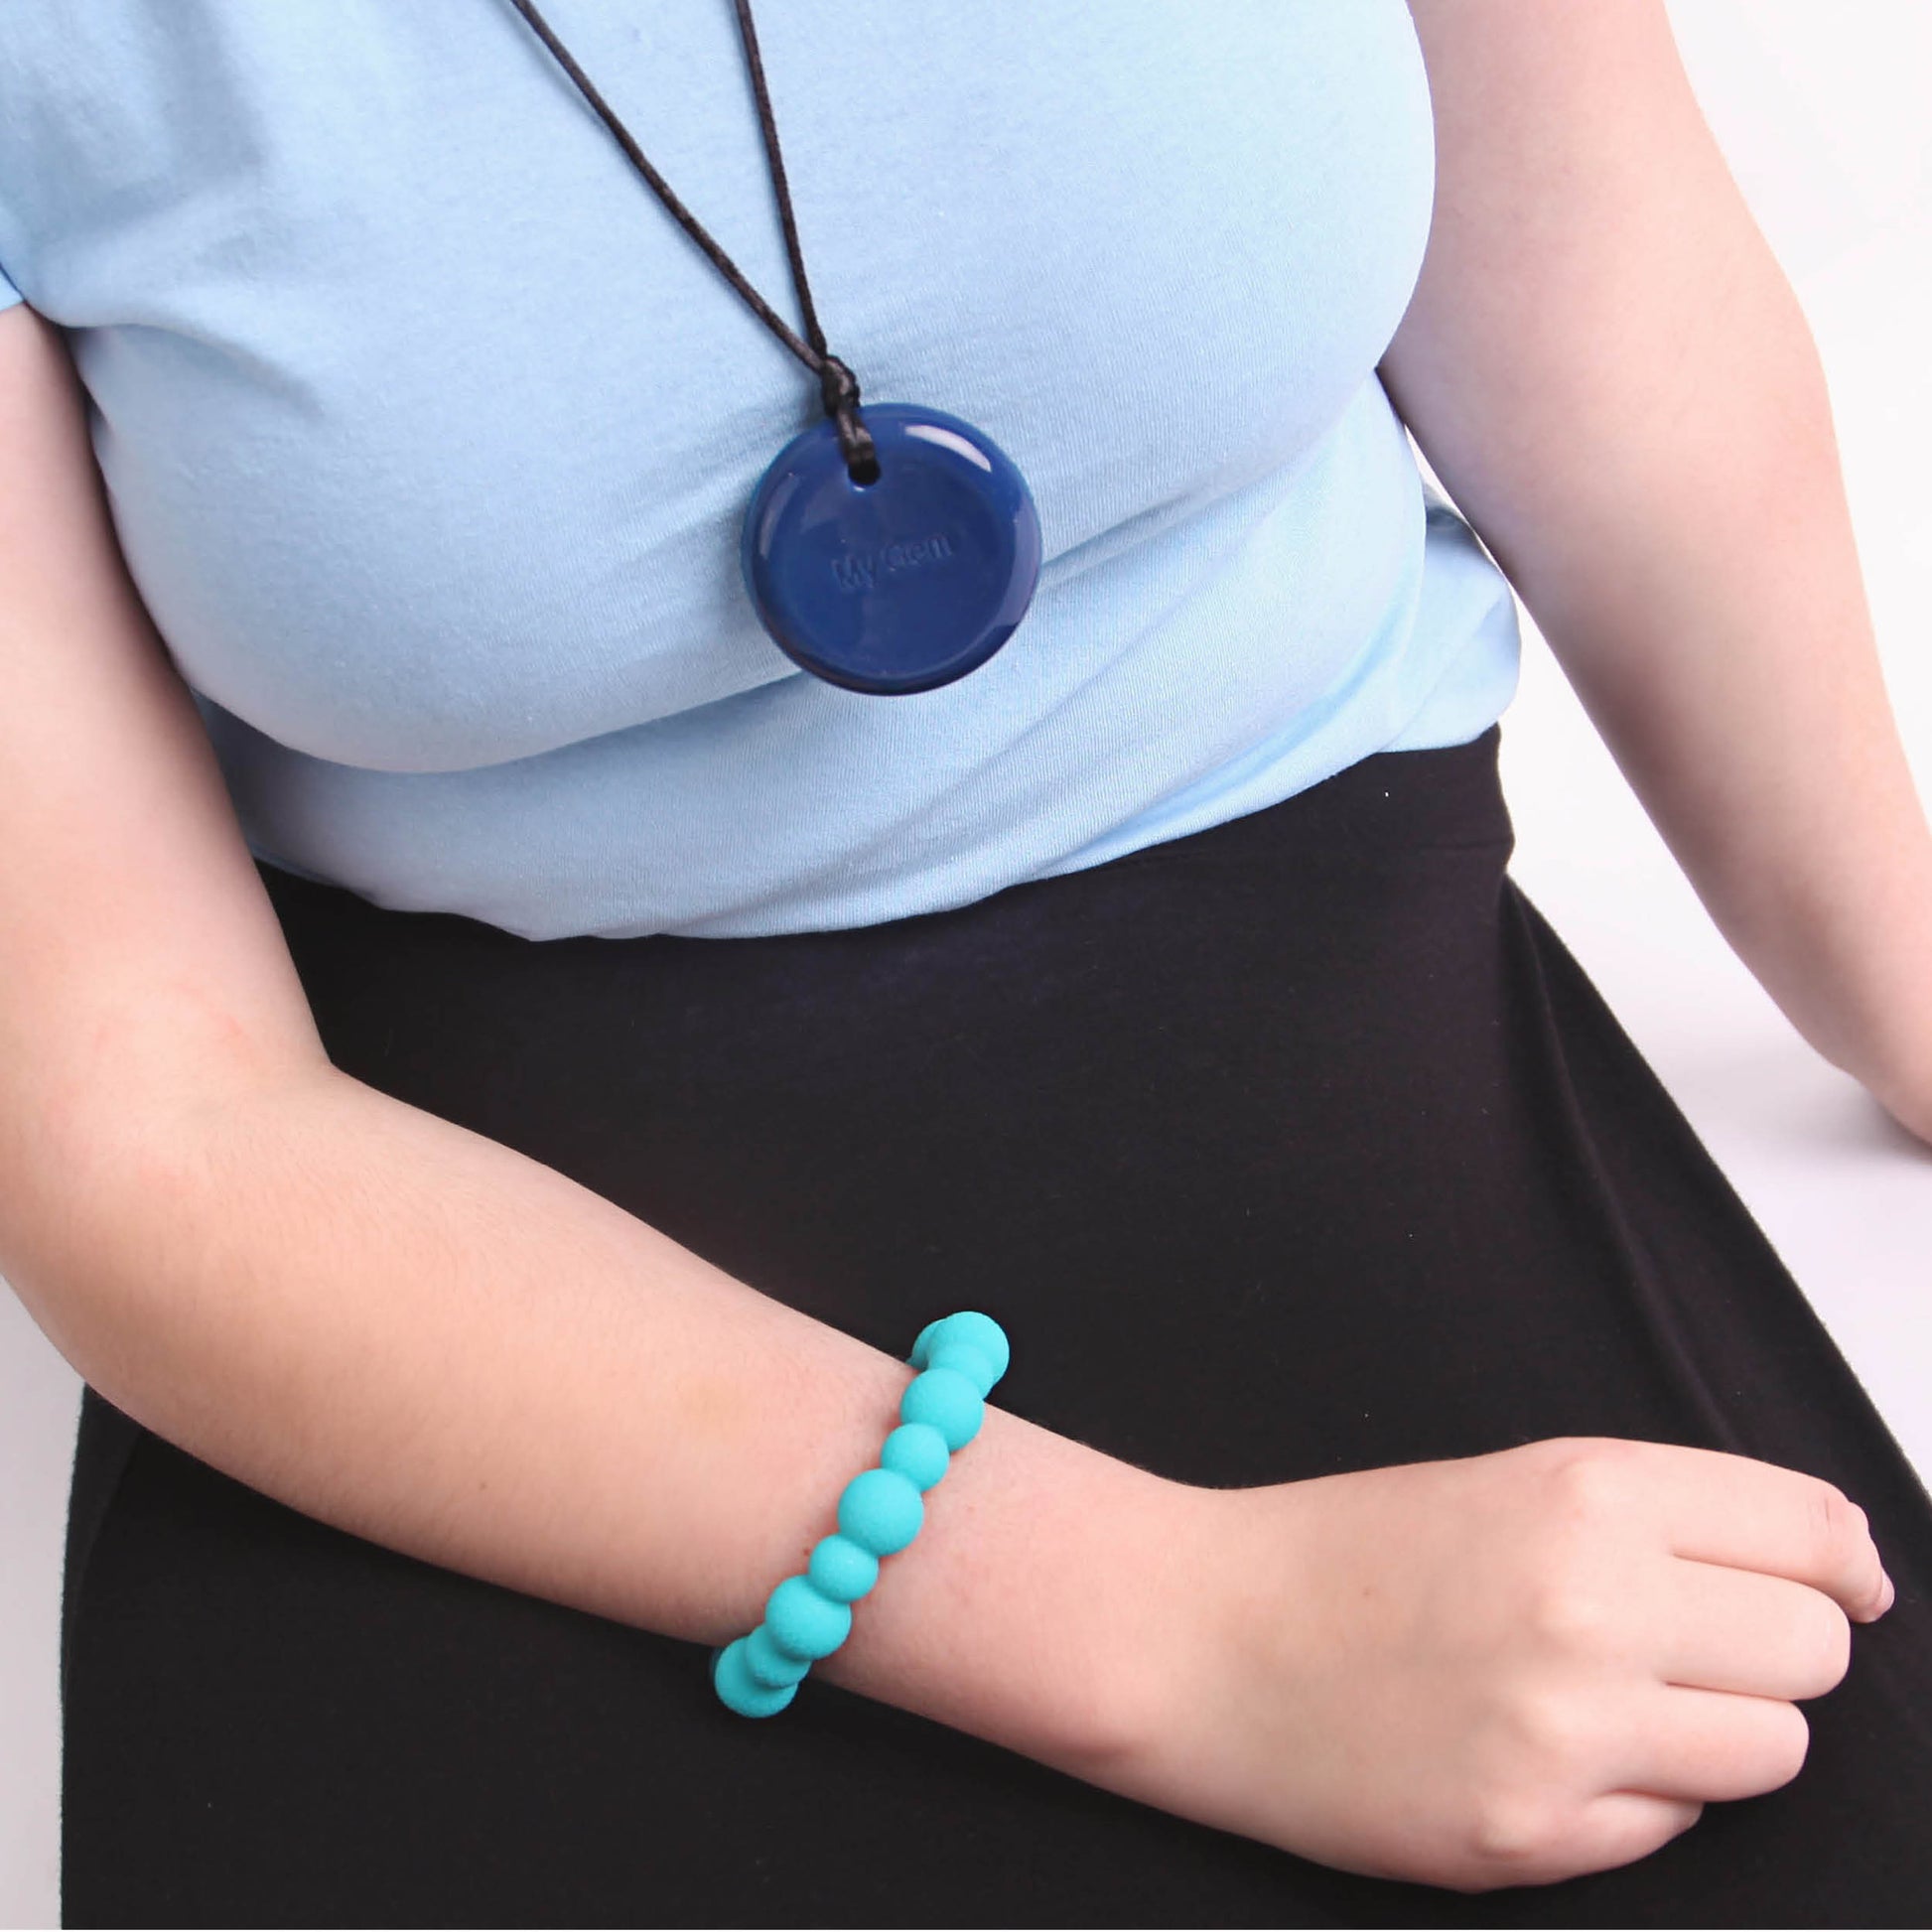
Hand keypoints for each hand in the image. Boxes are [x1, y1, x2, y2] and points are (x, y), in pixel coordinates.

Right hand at [1103, 1436, 1892, 1893]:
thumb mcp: (1505, 1481)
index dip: (1841, 1562)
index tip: (1841, 1586)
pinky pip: (1674, 1828)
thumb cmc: (1345, 1550)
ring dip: (1715, 1733)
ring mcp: (1564, 1729)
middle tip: (1691, 1649)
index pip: (1810, 1530)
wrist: (1199, 1634)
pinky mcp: (1532, 1834)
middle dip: (1771, 1651)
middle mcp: (1590, 1603)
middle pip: (1812, 1648)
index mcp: (1583, 1491)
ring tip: (1616, 1708)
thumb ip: (1657, 1517)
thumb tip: (1829, 1570)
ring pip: (1772, 1750)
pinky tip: (1546, 1758)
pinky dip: (1637, 1799)